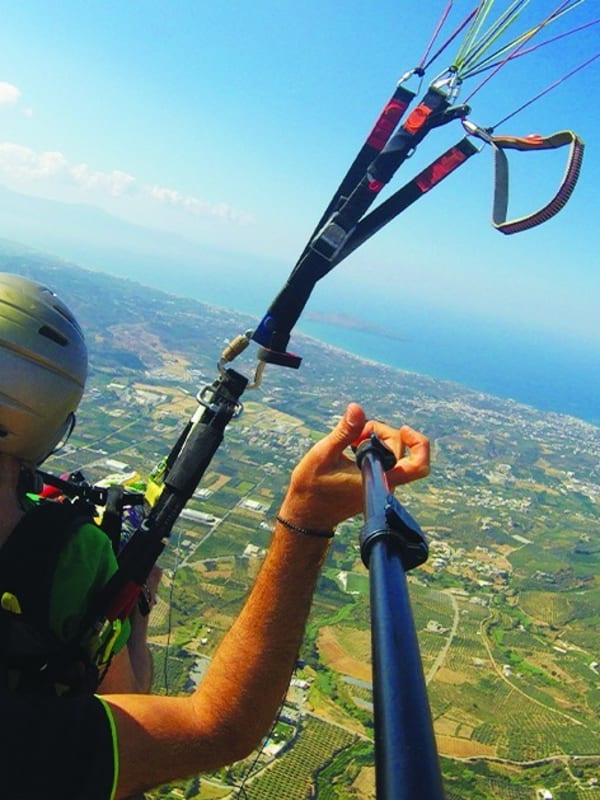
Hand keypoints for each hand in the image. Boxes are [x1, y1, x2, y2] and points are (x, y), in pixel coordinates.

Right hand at [279, 402, 429, 531]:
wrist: (307, 514)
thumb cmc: (312, 487)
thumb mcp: (324, 455)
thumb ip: (344, 432)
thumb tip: (357, 408)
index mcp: (378, 480)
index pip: (417, 466)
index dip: (419, 444)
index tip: (404, 429)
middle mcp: (384, 485)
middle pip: (401, 449)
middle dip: (382, 432)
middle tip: (357, 432)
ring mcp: (379, 486)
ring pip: (393, 454)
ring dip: (377, 439)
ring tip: (352, 440)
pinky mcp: (373, 485)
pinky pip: (383, 461)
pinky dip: (372, 448)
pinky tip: (353, 447)